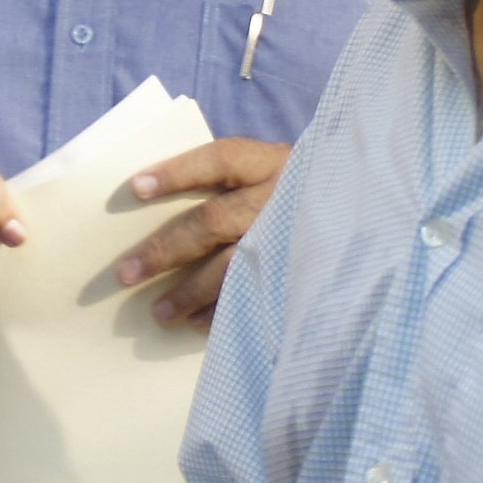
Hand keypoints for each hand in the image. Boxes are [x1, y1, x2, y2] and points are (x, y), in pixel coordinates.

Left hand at [108, 139, 288, 325]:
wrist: (355, 218)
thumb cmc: (292, 194)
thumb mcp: (269, 172)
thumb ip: (229, 182)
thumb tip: (154, 207)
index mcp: (270, 163)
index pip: (220, 160)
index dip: (178, 172)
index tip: (135, 188)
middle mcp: (282, 198)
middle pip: (215, 221)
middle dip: (167, 249)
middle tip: (126, 273)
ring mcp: (292, 238)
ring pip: (233, 266)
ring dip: (190, 291)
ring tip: (158, 311)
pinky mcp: (300, 274)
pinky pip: (256, 296)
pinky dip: (222, 311)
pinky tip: (195, 323)